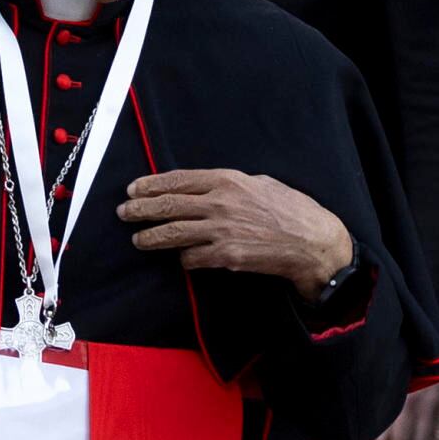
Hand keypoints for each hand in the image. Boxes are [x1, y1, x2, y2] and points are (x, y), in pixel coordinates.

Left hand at [119, 169, 355, 297]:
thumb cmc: (292, 210)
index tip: (134, 189)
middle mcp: (220, 203)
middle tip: (125, 213)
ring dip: (150, 237)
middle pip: (167, 206)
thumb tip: (204, 190)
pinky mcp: (226, 256)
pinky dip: (184, 258)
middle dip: (140, 210)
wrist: (313, 242)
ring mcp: (221, 231)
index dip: (151, 185)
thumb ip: (230, 185)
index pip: (177, 180)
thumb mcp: (261, 184)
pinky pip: (192, 258)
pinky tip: (181, 258)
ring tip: (139, 240)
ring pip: (172, 234)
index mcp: (228, 180)